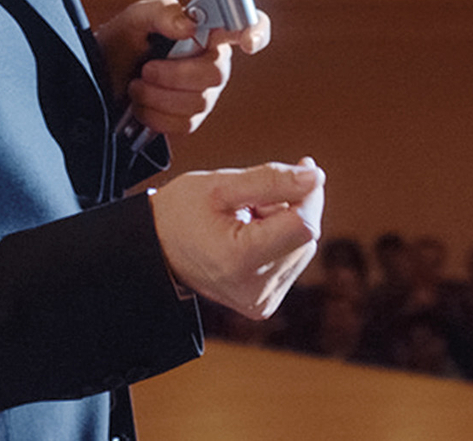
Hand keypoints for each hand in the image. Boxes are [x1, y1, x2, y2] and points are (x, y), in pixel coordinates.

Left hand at [97, 0, 269, 137]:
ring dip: (158, 96)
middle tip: (146, 69)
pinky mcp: (191, 118)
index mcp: (206, 31)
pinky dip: (156, 116)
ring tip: (138, 86)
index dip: (256, 32)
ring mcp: (205, 92)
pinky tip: (142, 105)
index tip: (247, 43)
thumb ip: (163, 13)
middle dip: (173, 75)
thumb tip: (190, 25)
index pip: (248, 26)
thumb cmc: (121, 44)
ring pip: (199, 101)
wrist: (102, 81)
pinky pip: (186, 124)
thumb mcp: (135, 20)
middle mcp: (213, 61)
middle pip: (216, 73)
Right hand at [151, 159, 323, 318]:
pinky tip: (253, 234)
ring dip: (285, 223)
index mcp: (240, 260)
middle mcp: (254, 290)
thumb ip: (272, 179)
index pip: (303, 224)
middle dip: (292, 206)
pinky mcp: (264, 304)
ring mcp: (260, 302)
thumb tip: (315, 176)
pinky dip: (280, 241)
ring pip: (302, 247)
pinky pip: (291, 261)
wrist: (157, 250)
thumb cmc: (183, 213)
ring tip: (249, 216)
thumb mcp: (222, 185)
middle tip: (257, 194)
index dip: (308, 193)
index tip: (304, 167)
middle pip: (305, 236)